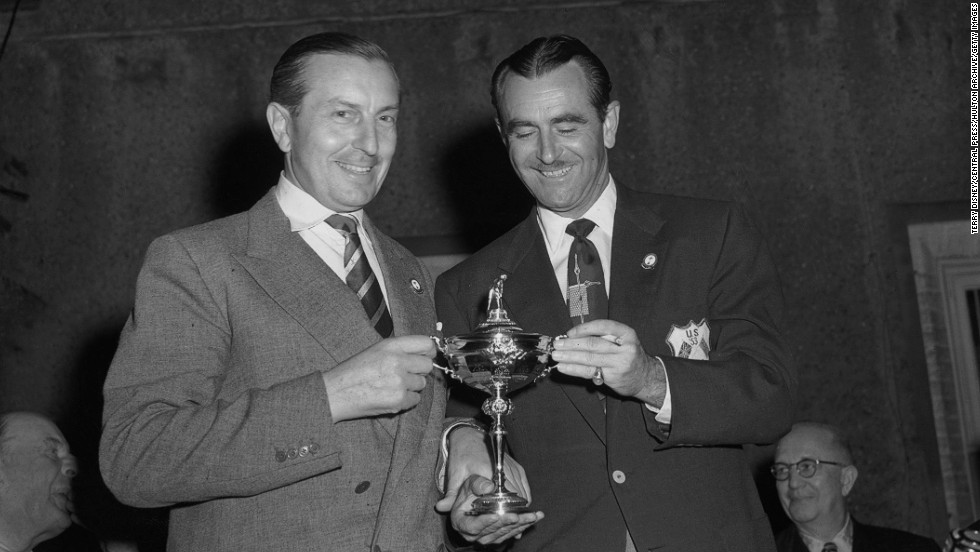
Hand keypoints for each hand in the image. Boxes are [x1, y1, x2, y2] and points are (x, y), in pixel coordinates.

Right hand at [321, 335, 434, 421]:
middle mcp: (397, 361)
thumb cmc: (352, 372)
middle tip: (405, 374)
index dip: (429, 350)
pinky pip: (415, 399)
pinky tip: (390, 396)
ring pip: (422, 384)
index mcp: (391, 346)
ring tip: (392, 386)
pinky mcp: (398, 400)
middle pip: (427, 365)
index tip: (427, 355)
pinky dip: (406, 400)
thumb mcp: (375, 350)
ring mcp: (399, 381)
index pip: (425, 343)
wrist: (334, 393)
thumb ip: (399, 349)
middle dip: (419, 371)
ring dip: (411, 386)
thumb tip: (424, 352)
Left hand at [436, 427, 541, 543]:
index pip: (502, 496)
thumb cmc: (462, 455)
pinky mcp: (519, 469)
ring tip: (510, 520)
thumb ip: (451, 494)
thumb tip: (441, 507)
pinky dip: (522, 500)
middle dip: (511, 513)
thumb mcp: (454, 475)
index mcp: (490, 471)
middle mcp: (506, 469)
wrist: (470, 436)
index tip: (498, 520)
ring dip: (518, 508)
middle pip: (515, 499)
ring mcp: (514, 469)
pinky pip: (525, 489)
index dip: (502, 511)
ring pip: (523, 496)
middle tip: (504, 525)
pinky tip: (515, 509)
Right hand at [442, 475, 543, 545]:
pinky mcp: (497, 535)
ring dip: (519, 525)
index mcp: (460, 521)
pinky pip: (510, 533)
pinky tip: (534, 518)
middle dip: (506, 523)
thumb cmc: (470, 488)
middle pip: (491, 531)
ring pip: (503, 533)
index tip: (496, 515)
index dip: (484, 522)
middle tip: (518, 516)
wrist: (475, 493)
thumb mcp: (471, 481)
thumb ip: (477, 484)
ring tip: (532, 516)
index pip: (472, 526)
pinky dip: (523, 526)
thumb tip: (488, 487)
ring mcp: (485, 536)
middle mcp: (472, 533)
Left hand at [552, 320, 666, 407]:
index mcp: (627, 333)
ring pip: (590, 358)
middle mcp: (625, 348)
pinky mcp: (613, 377)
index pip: (603, 326)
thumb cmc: (628, 355)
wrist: (646, 377)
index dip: (584, 328)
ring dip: (569, 357)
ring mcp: (620, 363)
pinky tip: (563, 367)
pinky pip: (589, 371)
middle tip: (557, 344)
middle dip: (572, 344)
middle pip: (594, 344)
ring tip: (556, 356)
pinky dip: (574, 369)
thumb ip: (603, 337)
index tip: (569, 333)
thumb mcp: (623, 340)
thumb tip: (572, 336)